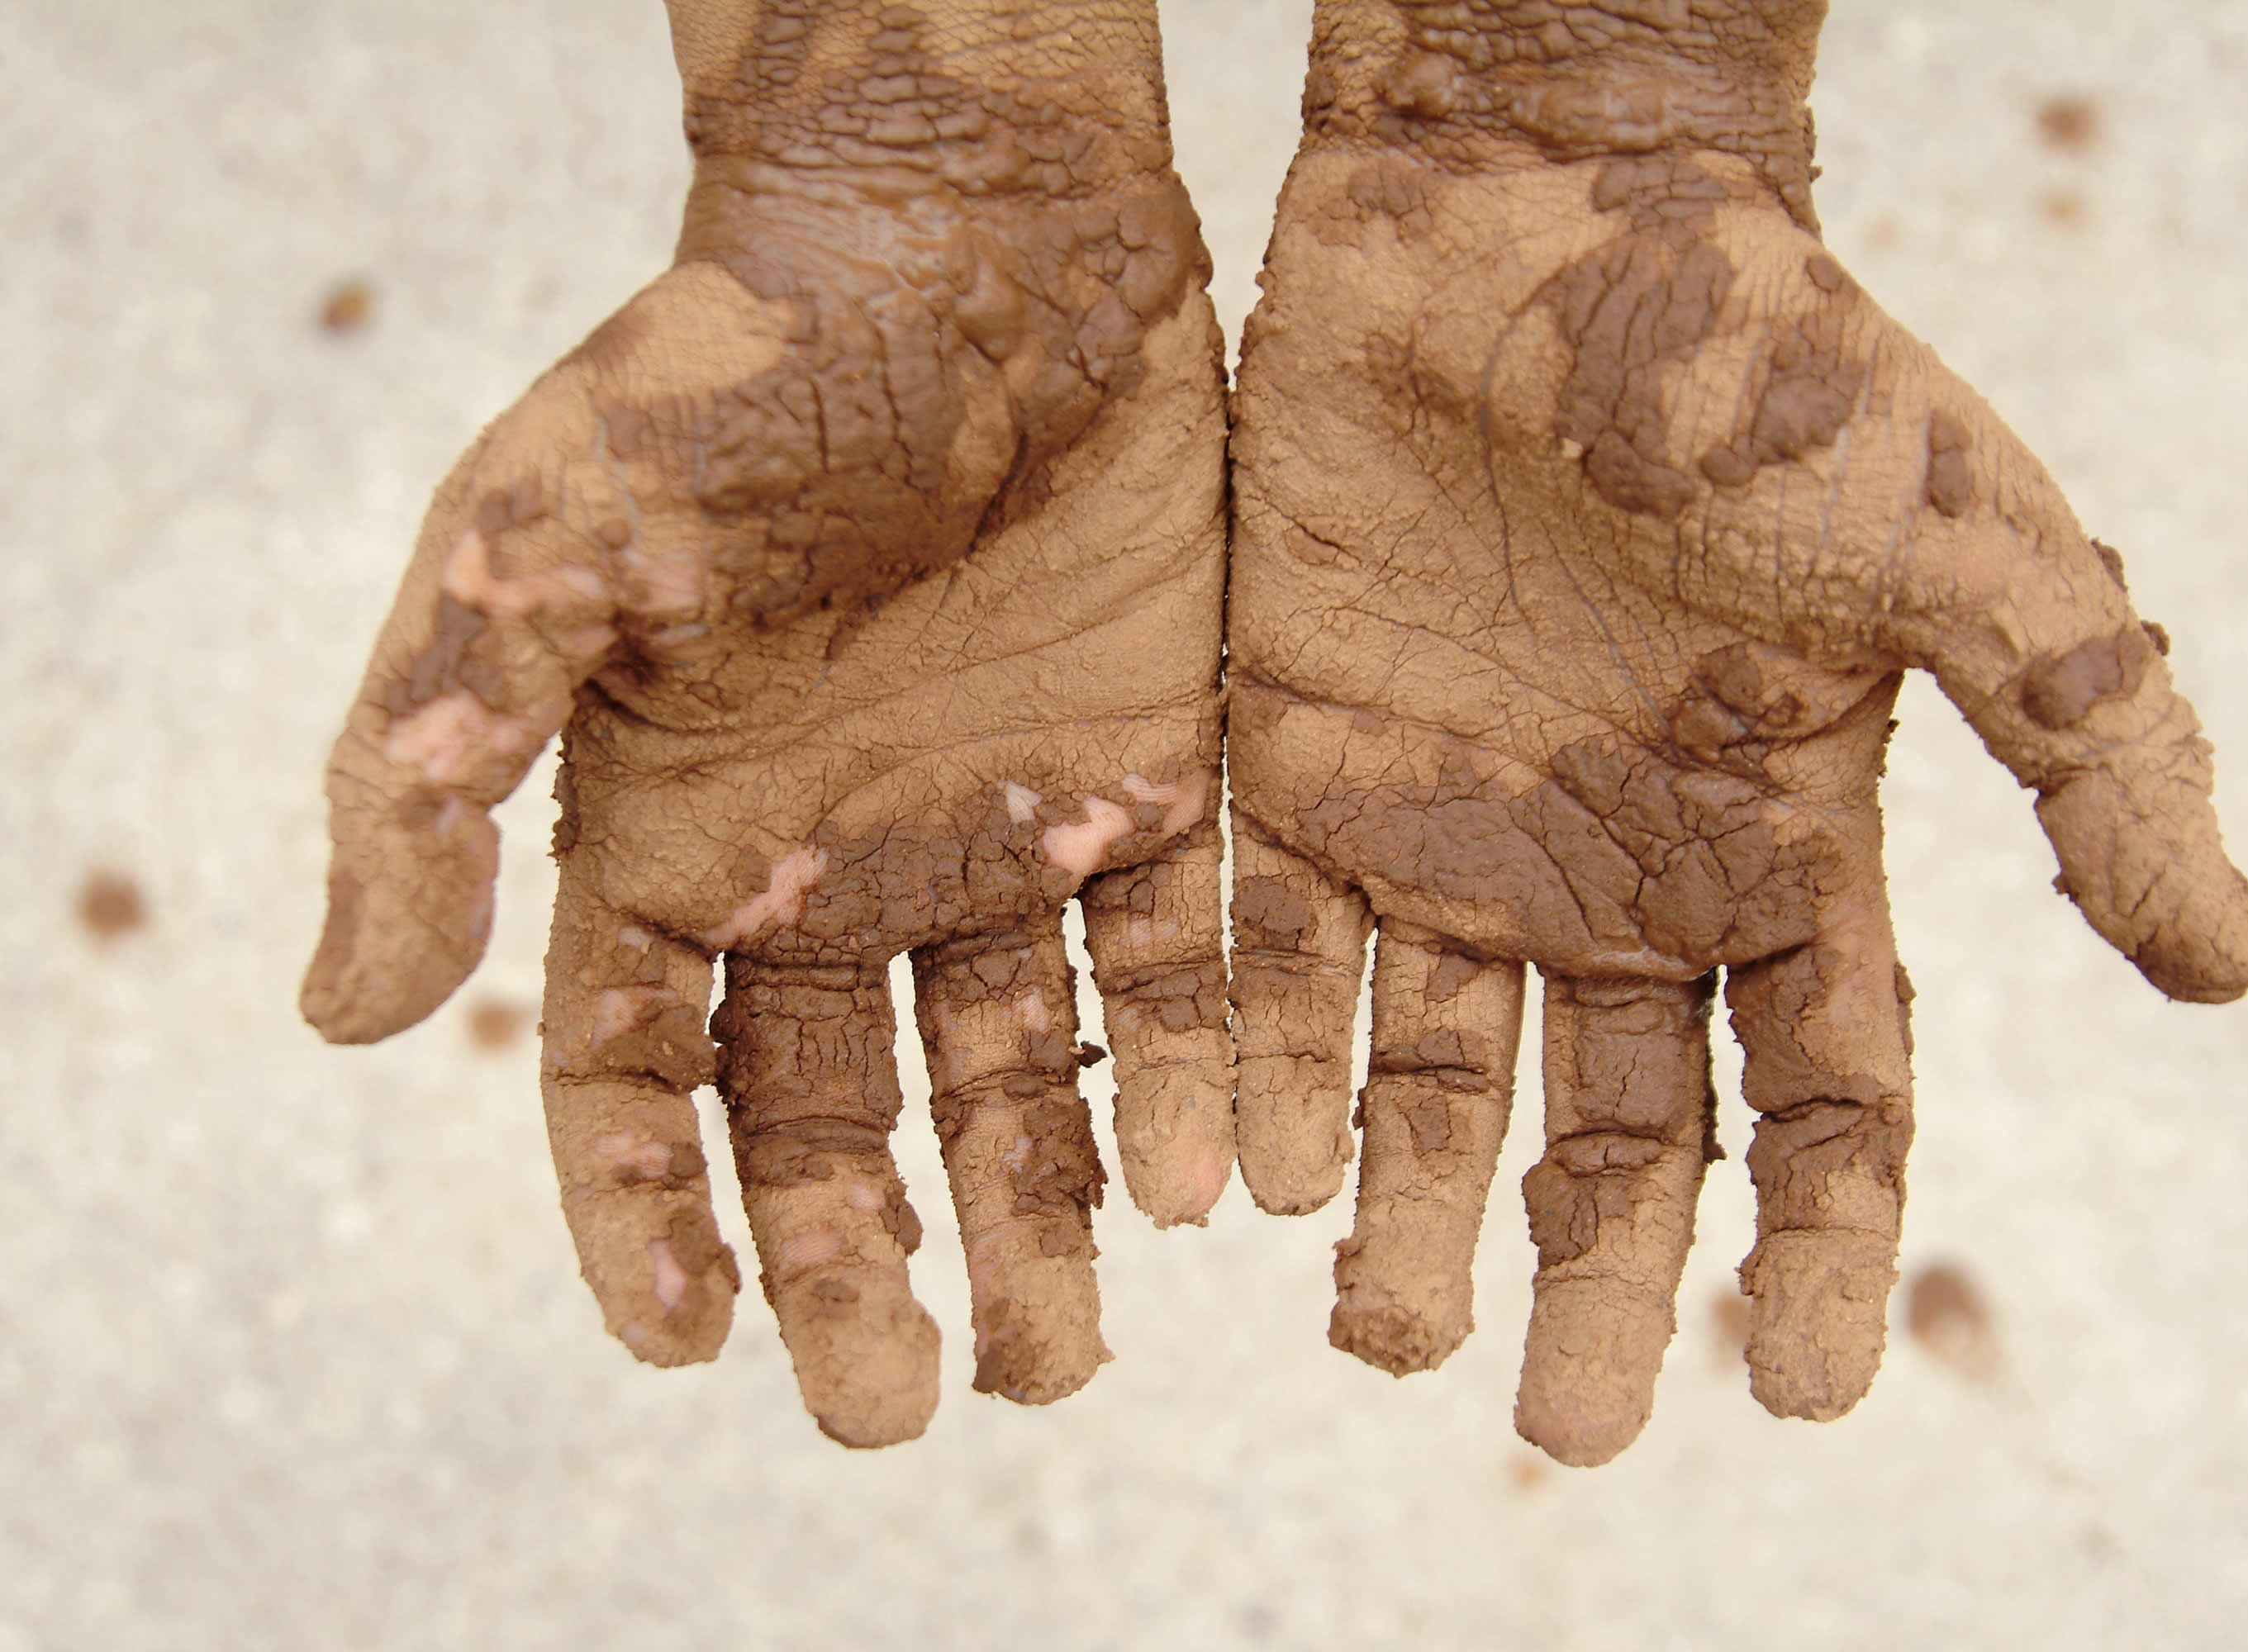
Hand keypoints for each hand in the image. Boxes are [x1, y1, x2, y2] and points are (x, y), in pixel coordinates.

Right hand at [302, 2, 1231, 1446]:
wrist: (969, 232)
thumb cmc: (733, 368)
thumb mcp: (537, 541)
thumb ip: (433, 761)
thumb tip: (344, 1018)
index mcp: (676, 834)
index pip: (640, 1076)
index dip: (650, 1219)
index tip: (696, 1345)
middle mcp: (835, 863)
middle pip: (832, 1119)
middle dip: (859, 1267)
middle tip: (899, 1408)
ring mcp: (997, 829)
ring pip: (1012, 1076)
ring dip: (1032, 1221)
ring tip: (1060, 1358)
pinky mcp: (1150, 776)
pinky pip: (1170, 963)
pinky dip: (1181, 1076)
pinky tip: (1202, 1185)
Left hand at [1226, 1, 2247, 1464]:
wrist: (1533, 211)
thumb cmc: (1770, 367)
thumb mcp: (1972, 551)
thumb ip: (2090, 751)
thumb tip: (2236, 965)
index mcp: (1773, 847)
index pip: (1819, 1097)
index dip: (1820, 1248)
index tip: (1800, 1390)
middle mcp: (1610, 873)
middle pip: (1614, 1133)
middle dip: (1595, 1281)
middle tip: (1567, 1427)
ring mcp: (1448, 832)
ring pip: (1429, 1078)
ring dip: (1409, 1215)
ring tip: (1384, 1330)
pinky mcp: (1300, 770)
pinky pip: (1274, 961)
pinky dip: (1261, 1073)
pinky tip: (1249, 1182)